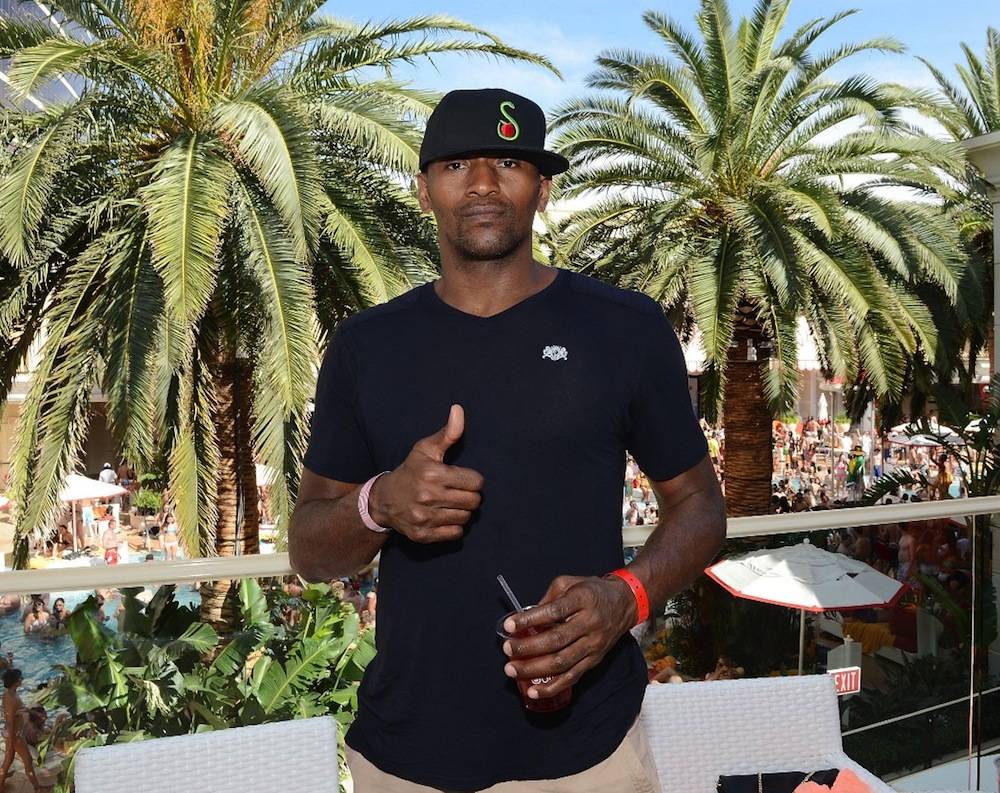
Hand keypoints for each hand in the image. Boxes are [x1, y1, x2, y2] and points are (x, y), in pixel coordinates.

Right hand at [369, 404, 483, 542]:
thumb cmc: (410, 470)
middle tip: (457, 491)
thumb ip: (448, 432)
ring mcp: (424, 518)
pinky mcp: (422, 535)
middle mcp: (428, 496)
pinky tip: (442, 516)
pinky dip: (452, 527)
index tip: (461, 478)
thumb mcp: (426, 449)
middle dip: (469, 496)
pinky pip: (455, 534)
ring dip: (461, 511)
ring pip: (465, 518)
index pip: (476, 482)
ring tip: (449, 503)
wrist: (383, 499)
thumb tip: (458, 409)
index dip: (472, 479)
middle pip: (473, 502)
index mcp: (432, 474)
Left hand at [501, 574, 637, 699]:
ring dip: (534, 669)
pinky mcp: (594, 661)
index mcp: (582, 600)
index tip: (509, 625)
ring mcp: (593, 645)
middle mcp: (590, 624)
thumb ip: (548, 598)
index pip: (554, 612)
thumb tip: (525, 618)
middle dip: (527, 648)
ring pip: (562, 662)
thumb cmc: (591, 591)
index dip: (530, 620)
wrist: (624, 603)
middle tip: (507, 649)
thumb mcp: (570, 583)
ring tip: (512, 669)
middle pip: (556, 640)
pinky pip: (572, 677)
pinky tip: (533, 690)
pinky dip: (551, 687)